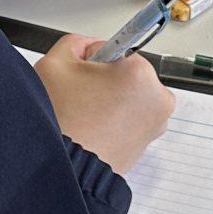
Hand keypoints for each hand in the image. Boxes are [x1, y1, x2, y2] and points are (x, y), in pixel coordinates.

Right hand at [34, 34, 174, 175]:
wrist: (63, 169)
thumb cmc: (61, 121)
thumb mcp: (55, 64)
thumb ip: (75, 44)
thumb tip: (87, 47)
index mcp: (140, 74)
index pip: (116, 50)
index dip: (93, 59)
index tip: (85, 69)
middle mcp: (157, 99)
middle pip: (126, 74)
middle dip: (104, 81)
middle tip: (79, 97)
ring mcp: (155, 124)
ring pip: (129, 97)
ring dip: (110, 101)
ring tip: (84, 115)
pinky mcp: (147, 144)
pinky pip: (131, 120)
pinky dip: (114, 121)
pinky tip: (92, 128)